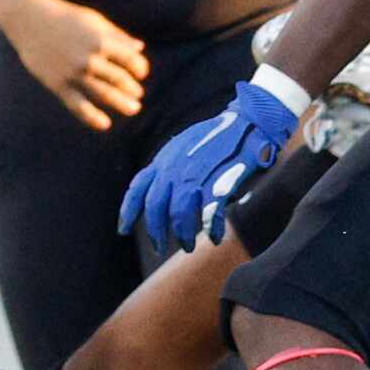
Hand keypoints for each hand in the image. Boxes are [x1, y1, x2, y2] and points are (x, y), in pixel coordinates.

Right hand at [7, 0, 148, 130]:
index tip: (140, 74)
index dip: (140, 69)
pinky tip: (105, 124)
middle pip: (120, 80)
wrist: (29, 20)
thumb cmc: (64, 17)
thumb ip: (117, 35)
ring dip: (122, 104)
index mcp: (101, 40)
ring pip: (104, 94)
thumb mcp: (94, 21)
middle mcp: (90, 58)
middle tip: (138, 97)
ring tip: (133, 110)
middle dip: (133, 90)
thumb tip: (139, 48)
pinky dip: (92, 117)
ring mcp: (73, 73)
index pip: (131, 60)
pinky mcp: (58, 84)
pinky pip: (78, 105)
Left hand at [118, 78, 299, 251]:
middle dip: (156, 231)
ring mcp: (195, 175)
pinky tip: (215, 237)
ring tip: (188, 246)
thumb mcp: (182, 147)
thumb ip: (170, 168)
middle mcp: (174, 168)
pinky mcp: (218, 181)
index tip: (122, 230)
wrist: (247, 121)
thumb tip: (165, 194)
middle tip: (159, 249)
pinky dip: (211, 229)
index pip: (137, 188)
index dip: (127, 212)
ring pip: (179, 214)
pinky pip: (209, 214)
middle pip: (155, 207)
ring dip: (183, 234)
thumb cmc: (217, 136)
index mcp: (164, 160)